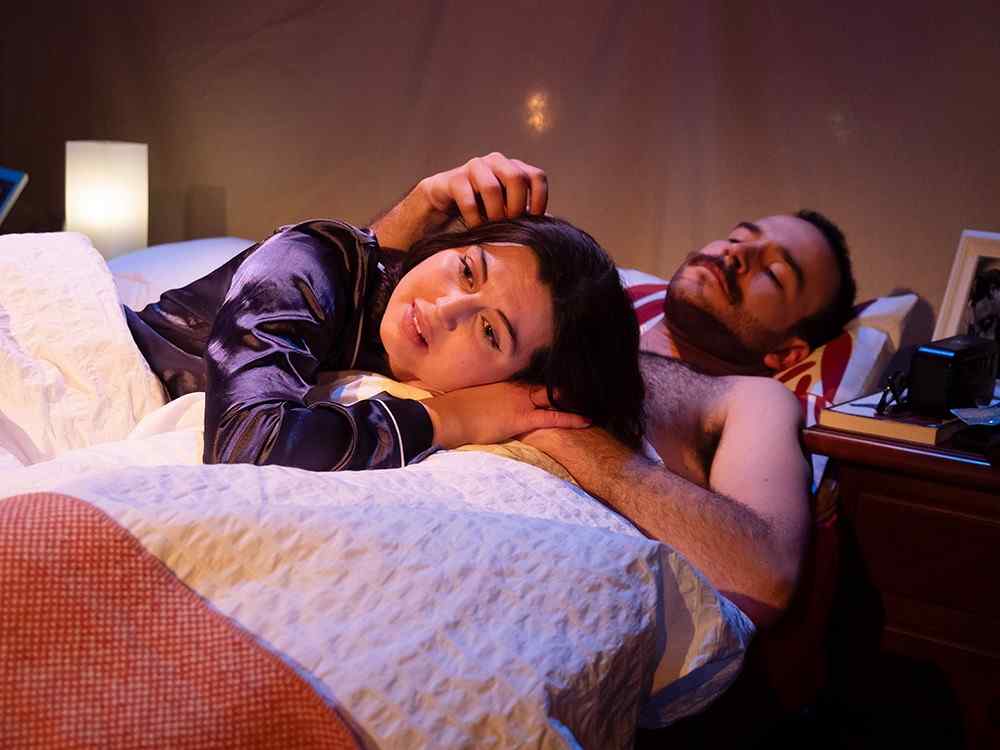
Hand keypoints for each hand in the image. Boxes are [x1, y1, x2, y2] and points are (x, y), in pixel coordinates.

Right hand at [416, 152, 547, 228]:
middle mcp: (497, 162)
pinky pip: (467, 197)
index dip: (539, 199)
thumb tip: (550, 223)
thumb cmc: (483, 207)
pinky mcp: (455, 178)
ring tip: (492, 227)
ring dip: (494, 213)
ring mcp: (475, 167)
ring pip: (491, 187)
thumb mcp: (507, 209)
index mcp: (514, 167)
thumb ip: (526, 212)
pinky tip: (475, 228)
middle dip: (515, 206)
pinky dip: (474, 217)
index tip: (533, 220)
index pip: (536, 176)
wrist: (446, 201)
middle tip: (510, 224)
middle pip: (516, 177)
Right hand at [422, 382, 586, 448]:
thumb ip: (482, 398)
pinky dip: (570, 418)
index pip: (531, 379)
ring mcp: (519, 401)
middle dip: (564, 387)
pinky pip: (552, 417)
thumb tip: (482, 403)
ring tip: (591, 400)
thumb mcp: (469, 399)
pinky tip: (586, 419)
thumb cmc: (451, 410)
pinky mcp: (521, 418)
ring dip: (571, 400)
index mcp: (502, 382)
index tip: (563, 379)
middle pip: (546, 384)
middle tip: (586, 386)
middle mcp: (514, 387)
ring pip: (552, 397)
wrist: (445, 416)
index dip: (548, 381)